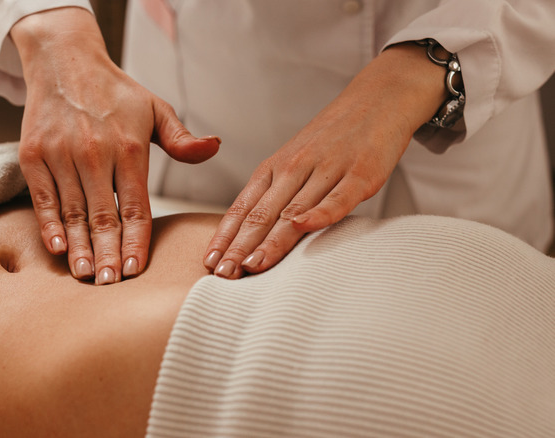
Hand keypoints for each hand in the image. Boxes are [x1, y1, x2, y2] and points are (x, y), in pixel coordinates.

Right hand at [12, 8, 219, 284]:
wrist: (64, 62)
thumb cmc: (116, 93)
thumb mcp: (155, 109)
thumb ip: (181, 138)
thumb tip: (214, 147)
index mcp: (130, 147)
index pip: (136, 206)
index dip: (137, 241)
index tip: (136, 270)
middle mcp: (95, 152)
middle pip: (103, 216)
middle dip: (108, 254)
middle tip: (110, 285)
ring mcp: (61, 154)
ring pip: (72, 211)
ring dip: (79, 247)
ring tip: (86, 276)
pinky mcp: (33, 154)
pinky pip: (42, 197)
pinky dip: (49, 224)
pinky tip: (58, 248)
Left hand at [203, 43, 448, 278]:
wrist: (379, 98)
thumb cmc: (333, 139)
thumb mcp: (296, 161)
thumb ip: (276, 194)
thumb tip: (251, 236)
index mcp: (275, 167)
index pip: (242, 207)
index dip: (225, 236)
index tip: (209, 262)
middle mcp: (295, 168)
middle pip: (261, 214)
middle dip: (239, 247)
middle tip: (223, 274)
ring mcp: (328, 169)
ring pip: (293, 210)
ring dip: (271, 241)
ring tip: (252, 267)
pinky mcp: (361, 172)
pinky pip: (338, 197)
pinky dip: (320, 213)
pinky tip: (303, 228)